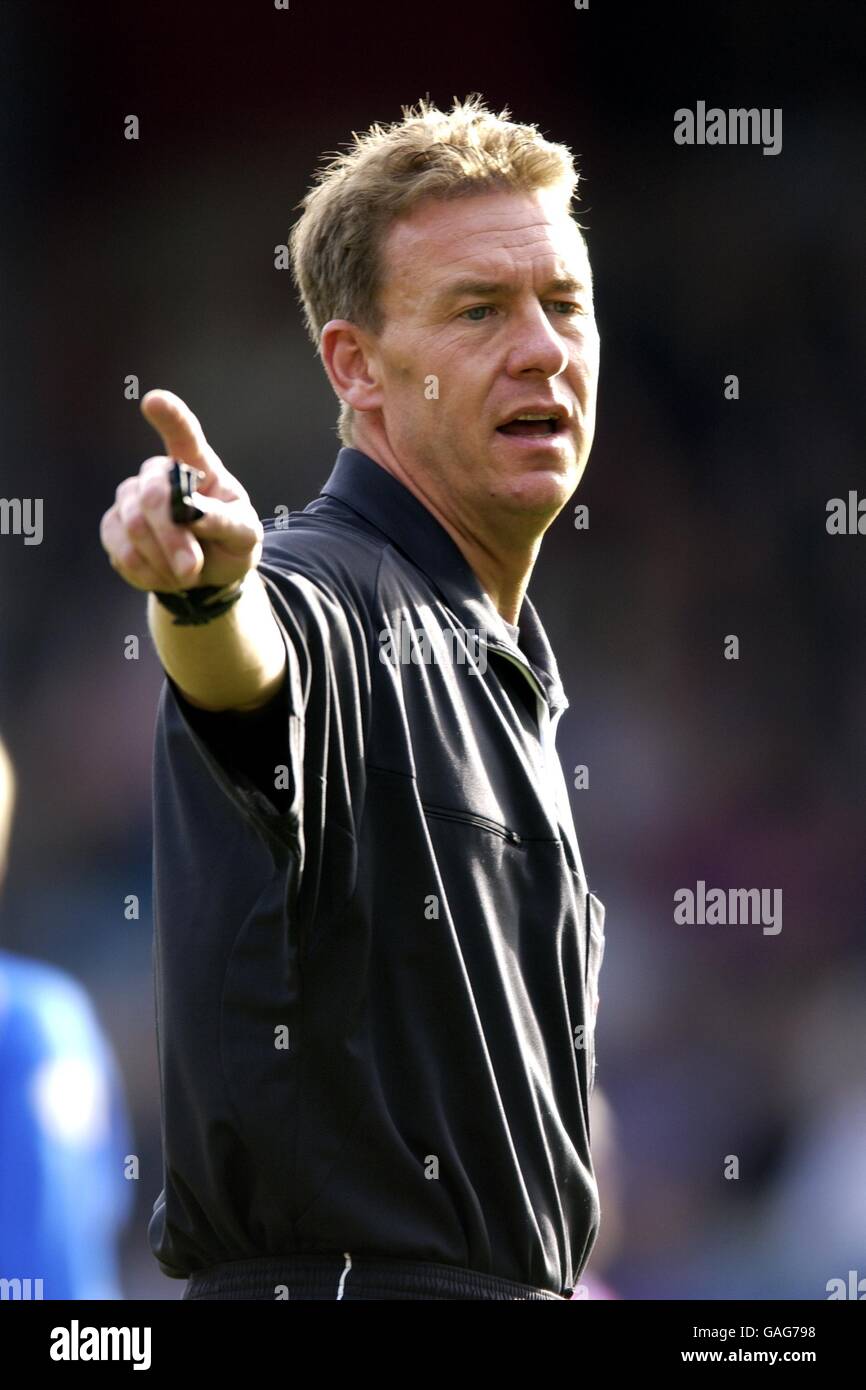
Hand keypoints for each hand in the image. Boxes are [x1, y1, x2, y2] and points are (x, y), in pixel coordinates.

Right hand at [99, 389, 263, 592]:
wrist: (207, 574)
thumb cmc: (231, 543)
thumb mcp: (245, 536)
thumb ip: (225, 523)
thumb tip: (194, 516)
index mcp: (199, 465)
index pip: (184, 434)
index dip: (169, 417)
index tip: (153, 401)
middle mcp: (160, 473)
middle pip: (154, 494)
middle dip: (172, 537)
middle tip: (192, 569)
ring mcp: (132, 497)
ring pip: (133, 524)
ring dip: (162, 559)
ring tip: (187, 574)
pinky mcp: (113, 526)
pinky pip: (119, 548)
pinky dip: (145, 571)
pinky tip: (165, 577)